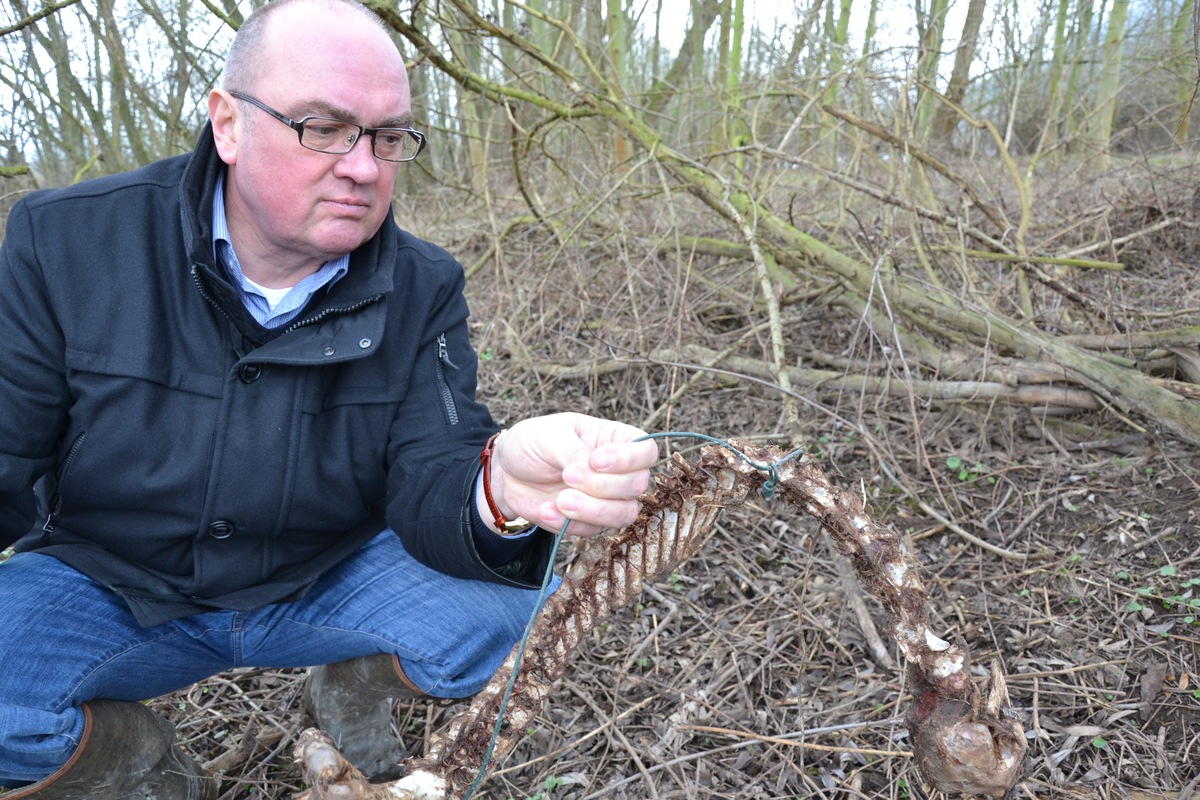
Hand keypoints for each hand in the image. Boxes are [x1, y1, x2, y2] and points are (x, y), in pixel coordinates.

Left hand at [481, 412, 658, 536]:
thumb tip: (593, 471)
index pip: (646, 450)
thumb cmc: (531, 443)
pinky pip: (592, 531)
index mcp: (613, 440)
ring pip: (624, 514)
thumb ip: (575, 452)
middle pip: (638, 484)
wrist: (505, 473)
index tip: (594, 460)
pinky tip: (545, 510)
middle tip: (567, 476)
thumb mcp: (549, 437)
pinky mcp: (589, 521)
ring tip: (561, 501)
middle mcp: (618, 470)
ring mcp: (607, 499)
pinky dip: (568, 524)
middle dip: (602, 485)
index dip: (629, 459)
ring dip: (593, 510)